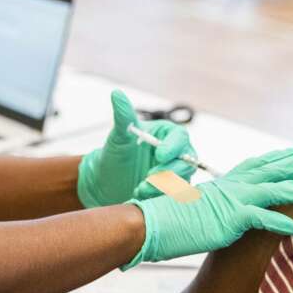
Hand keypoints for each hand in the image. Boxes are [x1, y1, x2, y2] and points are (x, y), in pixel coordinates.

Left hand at [77, 90, 196, 207]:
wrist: (106, 185)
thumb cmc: (114, 156)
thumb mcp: (118, 137)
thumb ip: (122, 117)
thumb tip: (116, 94)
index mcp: (166, 135)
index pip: (180, 137)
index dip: (173, 146)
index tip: (160, 155)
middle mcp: (175, 154)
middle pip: (186, 161)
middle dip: (168, 172)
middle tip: (147, 178)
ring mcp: (175, 174)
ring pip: (182, 181)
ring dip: (163, 187)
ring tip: (139, 189)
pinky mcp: (172, 193)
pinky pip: (175, 197)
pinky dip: (160, 198)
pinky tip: (142, 197)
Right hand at [124, 149, 292, 268]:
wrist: (149, 221)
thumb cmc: (168, 216)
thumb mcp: (197, 207)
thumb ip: (215, 206)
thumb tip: (221, 211)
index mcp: (225, 183)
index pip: (257, 165)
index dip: (278, 158)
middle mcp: (232, 186)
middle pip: (274, 170)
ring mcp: (232, 200)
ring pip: (274, 190)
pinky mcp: (229, 218)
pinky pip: (260, 218)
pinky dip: (278, 221)